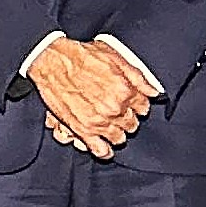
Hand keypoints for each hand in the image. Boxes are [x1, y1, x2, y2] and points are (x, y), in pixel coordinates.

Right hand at [28, 34, 147, 156]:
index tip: (130, 102)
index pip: (143, 107)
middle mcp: (114, 108)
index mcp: (125, 90)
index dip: (136, 104)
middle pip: (132, 124)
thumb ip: (137, 77)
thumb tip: (154, 92)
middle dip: (127, 117)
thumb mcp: (114, 56)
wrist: (51, 61)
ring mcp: (99, 121)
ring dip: (116, 132)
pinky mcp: (82, 129)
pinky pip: (100, 150)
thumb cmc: (80, 55)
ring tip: (108, 123)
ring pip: (120, 138)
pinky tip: (104, 145)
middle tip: (116, 109)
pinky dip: (104, 151)